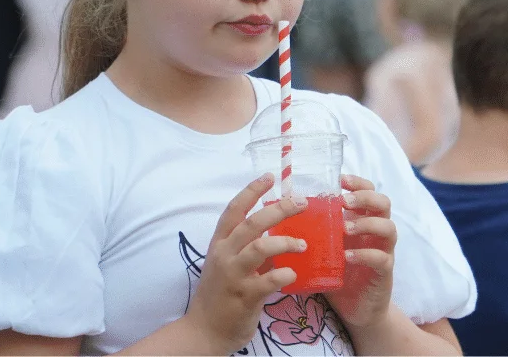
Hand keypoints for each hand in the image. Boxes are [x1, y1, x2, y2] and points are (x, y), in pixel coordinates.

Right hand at [182, 174, 308, 354]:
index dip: (251, 191)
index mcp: (220, 244)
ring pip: (260, 248)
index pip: (234, 210)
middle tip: (301, 203)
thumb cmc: (221, 293)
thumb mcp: (229, 264)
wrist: (204, 331)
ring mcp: (233, 276)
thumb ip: (248, 246)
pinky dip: (285, 274)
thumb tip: (281, 229)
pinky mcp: (244, 296)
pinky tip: (293, 274)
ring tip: (303, 245)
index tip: (270, 176)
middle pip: (251, 224)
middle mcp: (224, 255)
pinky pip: (268, 281)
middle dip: (279, 210)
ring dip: (286, 243)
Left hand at [324, 175, 397, 330]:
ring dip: (367, 224)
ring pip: (388, 227)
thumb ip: (313, 230)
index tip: (340, 180)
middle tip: (344, 202)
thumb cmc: (338, 273)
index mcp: (362, 221)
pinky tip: (347, 257)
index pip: (369, 192)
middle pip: (384, 203)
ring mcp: (384, 250)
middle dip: (365, 198)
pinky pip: (381, 257)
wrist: (356, 309)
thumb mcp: (325, 248)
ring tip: (345, 229)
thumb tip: (279, 211)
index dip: (358, 183)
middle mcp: (376, 232)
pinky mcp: (384, 271)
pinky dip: (364, 254)